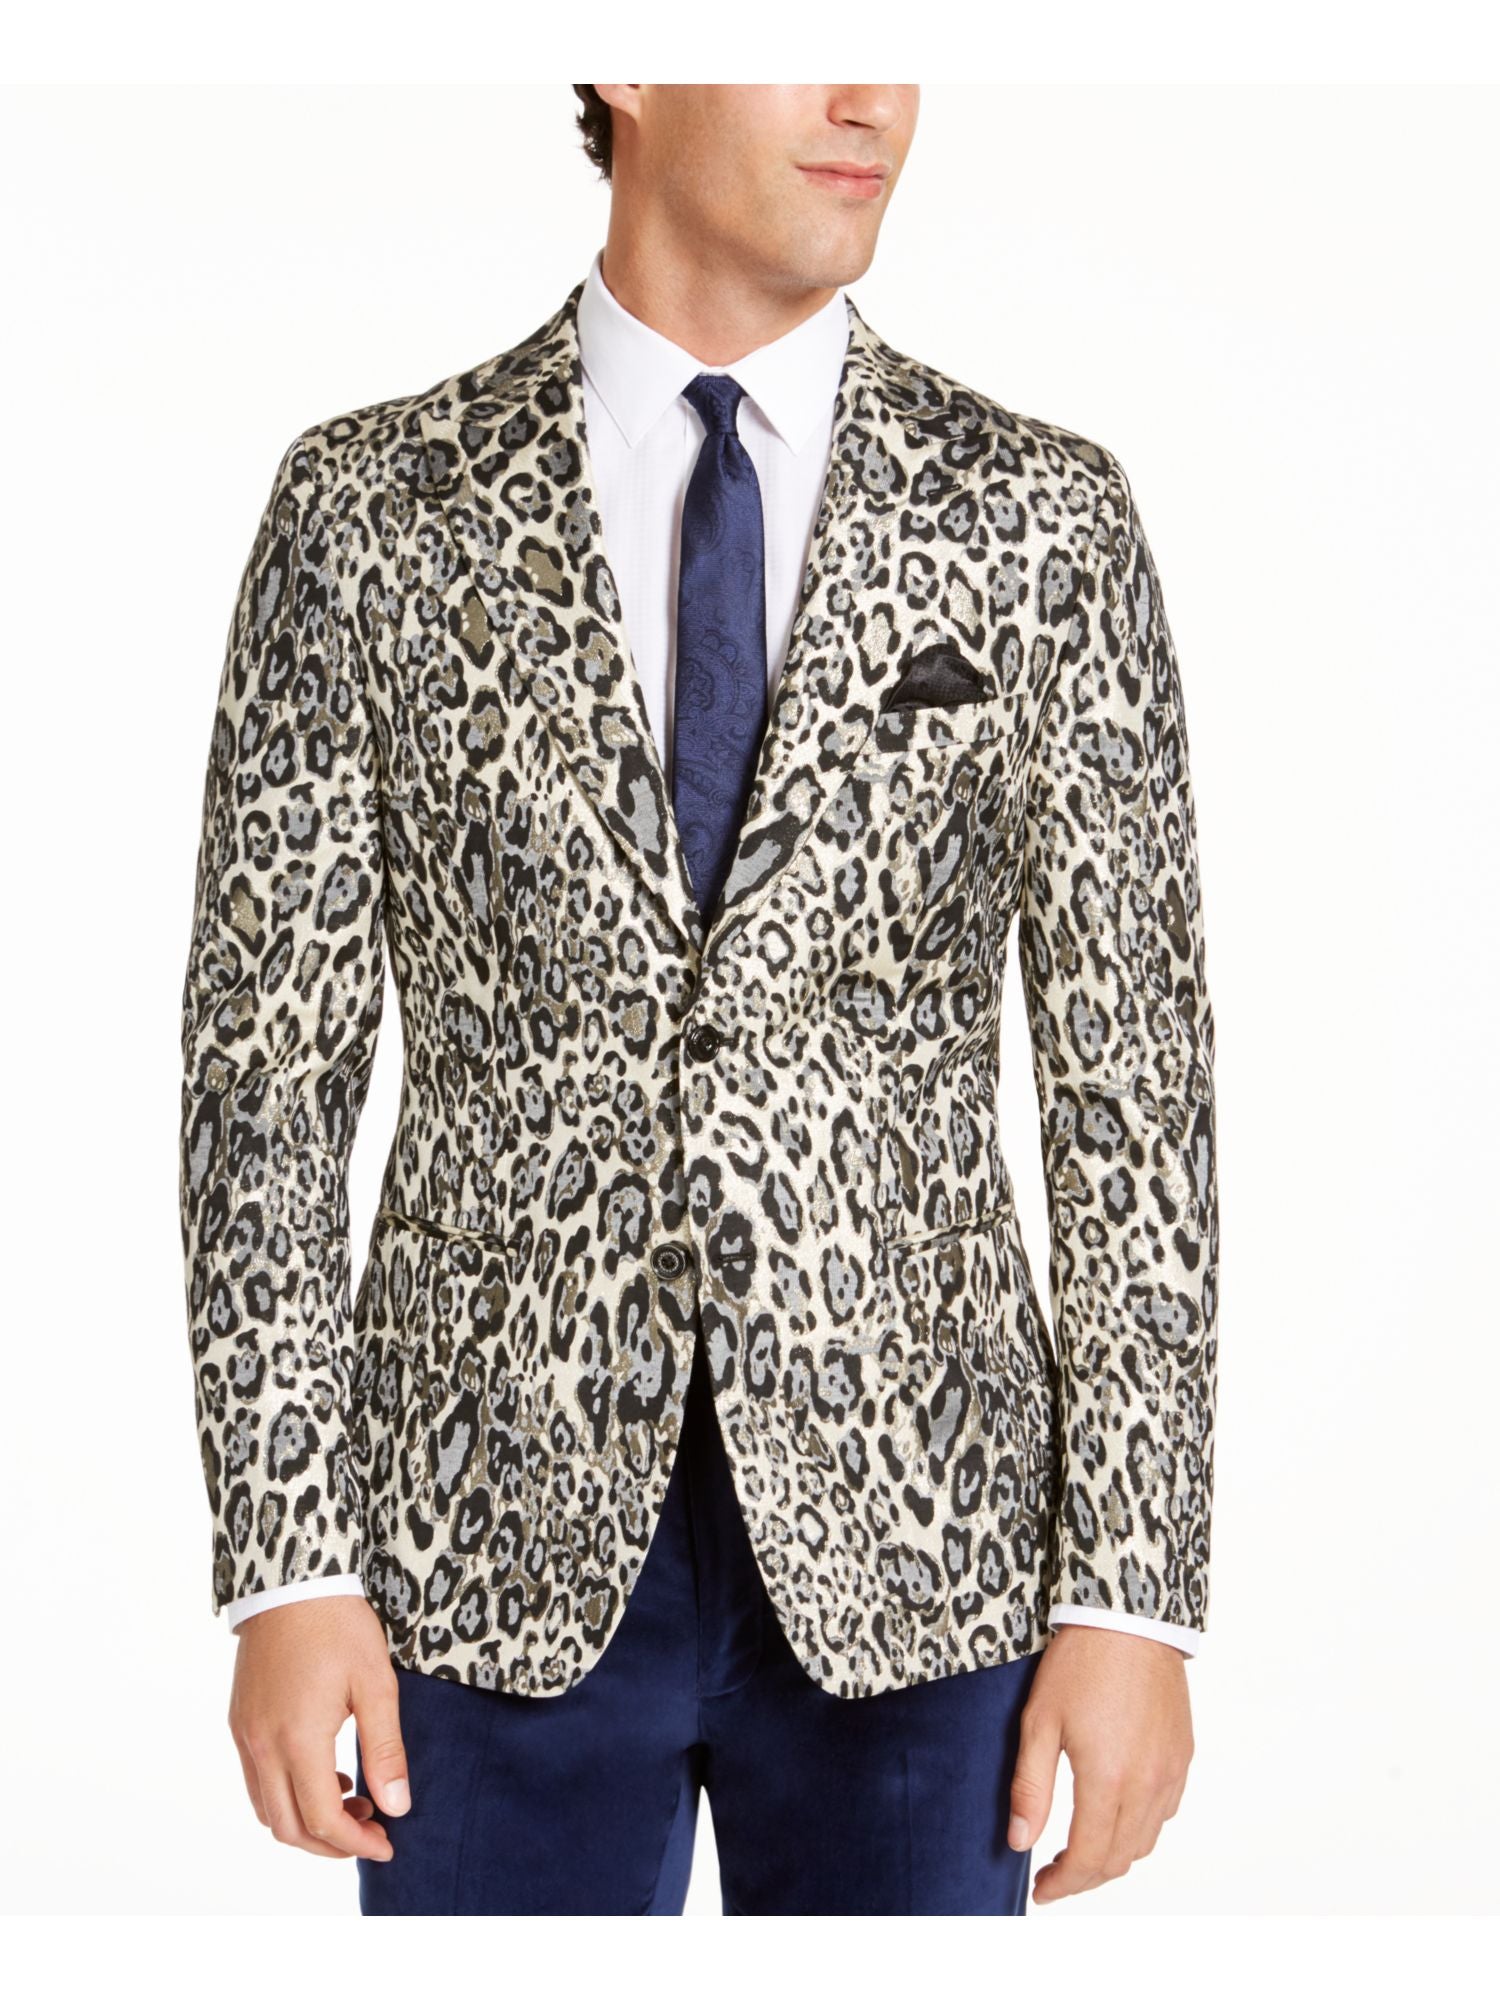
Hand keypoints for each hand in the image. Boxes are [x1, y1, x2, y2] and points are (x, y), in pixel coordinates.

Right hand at [228, 1595, 409, 1861]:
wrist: (291, 1582)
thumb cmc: (338, 1626)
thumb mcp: (376, 1684)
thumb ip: (385, 1750)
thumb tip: (397, 1807)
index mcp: (297, 1740)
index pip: (322, 1820)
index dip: (356, 1843)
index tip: (387, 1843)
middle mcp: (262, 1746)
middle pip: (288, 1828)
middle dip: (331, 1843)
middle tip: (371, 1829)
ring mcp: (246, 1735)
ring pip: (267, 1809)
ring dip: (306, 1820)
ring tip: (352, 1798)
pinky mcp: (240, 1722)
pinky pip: (256, 1781)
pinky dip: (287, 1794)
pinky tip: (323, 1772)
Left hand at [1008, 1624, 1192, 1903]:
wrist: (1130, 1618)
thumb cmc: (1080, 1663)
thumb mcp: (1040, 1721)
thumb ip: (1031, 1788)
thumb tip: (1021, 1842)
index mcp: (1108, 1780)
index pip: (1087, 1859)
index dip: (1062, 1884)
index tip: (1040, 1890)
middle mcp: (1147, 1784)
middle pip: (1119, 1859)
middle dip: (1084, 1877)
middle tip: (1054, 1875)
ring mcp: (1170, 1771)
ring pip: (1145, 1840)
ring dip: (1112, 1856)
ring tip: (1079, 1849)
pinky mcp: (1182, 1756)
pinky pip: (1164, 1812)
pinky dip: (1139, 1828)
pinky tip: (1114, 1814)